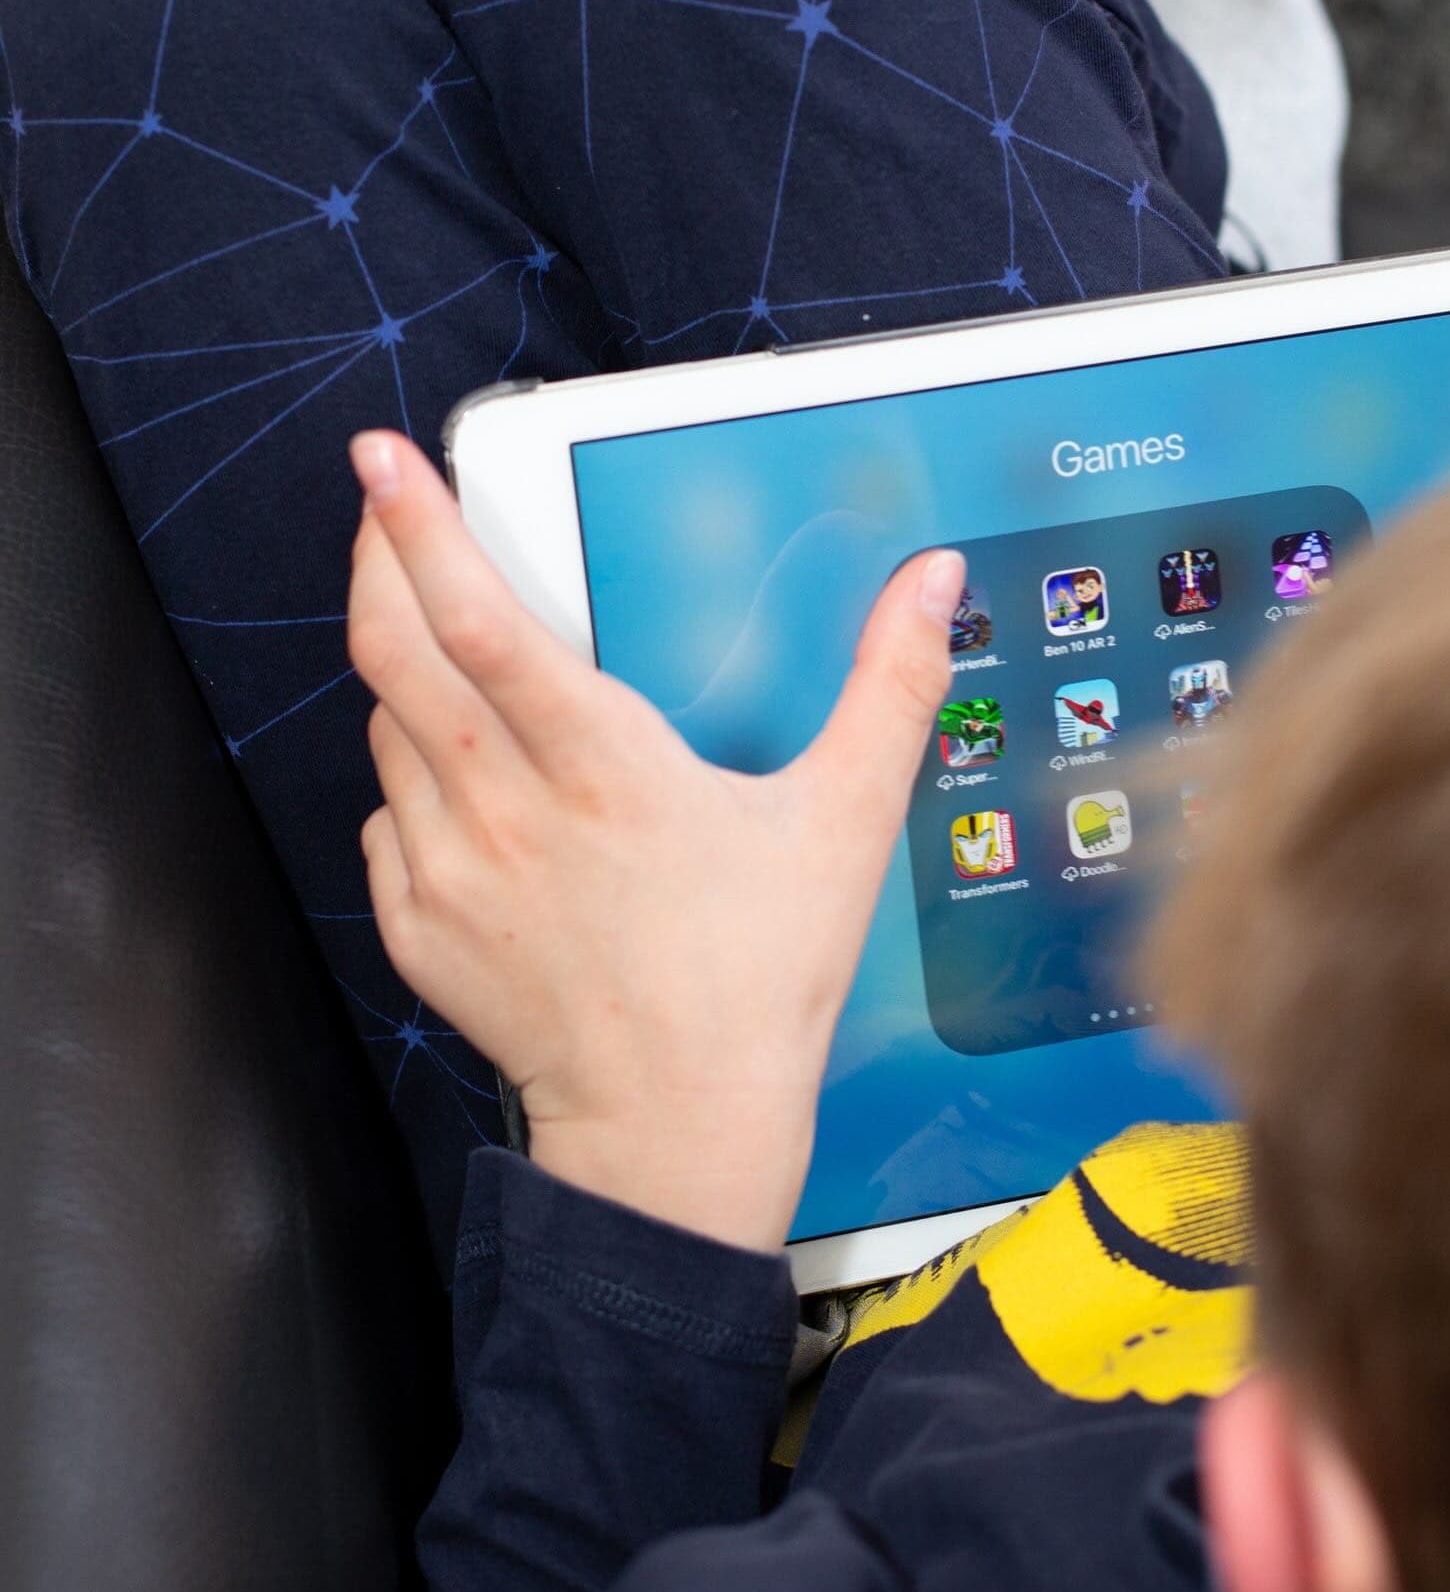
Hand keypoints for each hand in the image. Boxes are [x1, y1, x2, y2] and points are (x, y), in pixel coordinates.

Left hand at [345, 428, 961, 1252]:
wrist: (678, 1132)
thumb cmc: (760, 984)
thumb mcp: (845, 825)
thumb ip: (890, 688)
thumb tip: (930, 583)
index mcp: (600, 769)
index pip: (481, 619)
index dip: (421, 526)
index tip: (384, 458)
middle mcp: (504, 812)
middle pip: (395, 649)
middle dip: (377, 557)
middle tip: (383, 507)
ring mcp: (449, 873)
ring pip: (388, 730)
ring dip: (409, 676)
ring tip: (461, 663)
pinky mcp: (419, 927)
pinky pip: (388, 818)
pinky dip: (413, 782)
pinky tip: (473, 792)